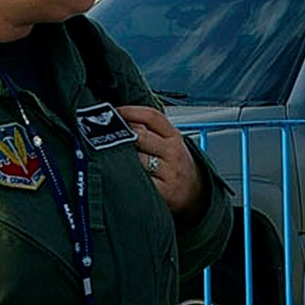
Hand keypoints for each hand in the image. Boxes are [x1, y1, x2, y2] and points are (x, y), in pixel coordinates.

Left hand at [118, 104, 205, 221]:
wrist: (195, 192)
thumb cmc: (175, 164)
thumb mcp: (170, 142)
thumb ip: (150, 130)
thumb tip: (121, 119)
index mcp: (174, 136)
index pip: (151, 116)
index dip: (130, 112)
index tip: (115, 113)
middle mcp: (173, 151)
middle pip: (140, 135)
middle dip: (121, 134)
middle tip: (108, 136)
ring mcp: (169, 171)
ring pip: (137, 158)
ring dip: (122, 156)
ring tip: (115, 157)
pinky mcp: (164, 190)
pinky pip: (140, 179)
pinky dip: (128, 175)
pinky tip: (123, 174)